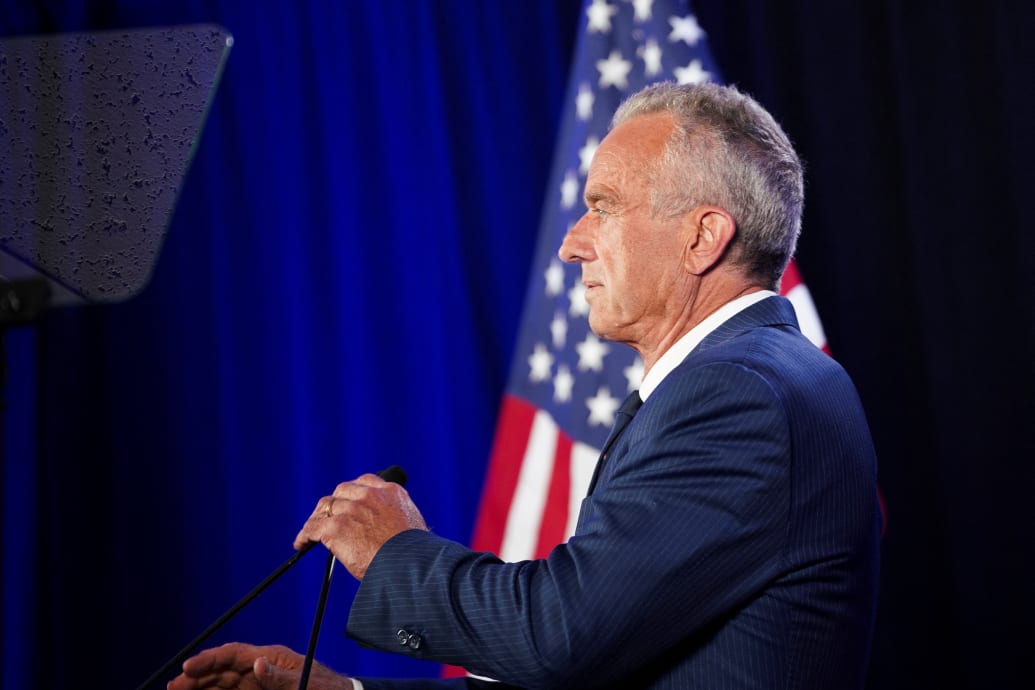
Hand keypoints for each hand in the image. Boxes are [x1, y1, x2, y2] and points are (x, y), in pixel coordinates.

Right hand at [167, 642, 350, 689]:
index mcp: (271, 658)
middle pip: (223, 669)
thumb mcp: (304, 683)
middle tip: (174, 686)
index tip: (188, 666)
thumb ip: (280, 677)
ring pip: (223, 684)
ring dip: (201, 688)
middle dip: (198, 676)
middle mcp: (261, 669)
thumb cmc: (326, 689)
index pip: (234, 654)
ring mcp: (258, 684)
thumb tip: (257, 663)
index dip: (209, 658)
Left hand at [294, 473, 427, 579]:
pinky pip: (312, 527)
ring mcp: (351, 510)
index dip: (353, 493)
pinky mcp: (336, 527)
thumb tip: (384, 529)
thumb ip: (395, 518)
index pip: (365, 482)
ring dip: (318, 518)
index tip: (348, 502)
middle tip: (328, 517)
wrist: (409, 566)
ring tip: (311, 531)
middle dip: (334, 503)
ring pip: (325, 507)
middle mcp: (370, 496)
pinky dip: (305, 535)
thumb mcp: (411, 524)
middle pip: (341, 491)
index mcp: (391, 492)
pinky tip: (302, 543)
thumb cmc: (413, 555)